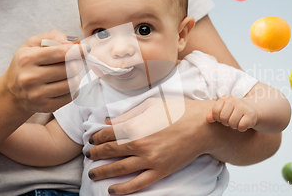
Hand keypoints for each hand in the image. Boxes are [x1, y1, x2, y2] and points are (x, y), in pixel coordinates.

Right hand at [2, 30, 87, 114]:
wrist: (13, 92)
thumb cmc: (27, 64)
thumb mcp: (33, 44)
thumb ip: (54, 37)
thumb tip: (77, 42)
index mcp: (27, 58)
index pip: (61, 53)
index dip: (77, 50)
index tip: (85, 50)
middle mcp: (30, 77)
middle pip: (70, 68)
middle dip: (77, 63)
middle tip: (74, 62)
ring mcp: (37, 94)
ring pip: (73, 83)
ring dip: (76, 77)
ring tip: (68, 73)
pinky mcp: (46, 106)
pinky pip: (72, 95)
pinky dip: (73, 89)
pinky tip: (64, 84)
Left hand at [86, 99, 215, 194]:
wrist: (202, 126)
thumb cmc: (178, 111)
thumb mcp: (151, 105)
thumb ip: (128, 114)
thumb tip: (109, 121)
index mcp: (135, 125)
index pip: (107, 134)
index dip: (96, 137)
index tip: (92, 140)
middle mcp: (139, 143)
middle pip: (109, 151)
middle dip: (95, 154)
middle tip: (89, 155)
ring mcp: (150, 159)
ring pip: (119, 169)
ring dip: (102, 171)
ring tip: (93, 173)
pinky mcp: (161, 171)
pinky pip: (137, 183)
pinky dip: (122, 189)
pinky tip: (111, 190)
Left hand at [207, 95, 257, 131]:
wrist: (251, 110)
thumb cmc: (233, 111)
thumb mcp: (222, 110)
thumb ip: (213, 114)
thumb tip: (207, 119)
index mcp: (225, 98)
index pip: (215, 111)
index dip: (217, 118)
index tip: (222, 117)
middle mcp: (234, 100)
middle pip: (223, 118)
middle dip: (226, 122)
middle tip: (231, 120)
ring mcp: (243, 107)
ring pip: (232, 123)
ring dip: (234, 126)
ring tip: (237, 122)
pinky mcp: (251, 115)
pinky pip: (241, 126)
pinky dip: (241, 128)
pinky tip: (243, 124)